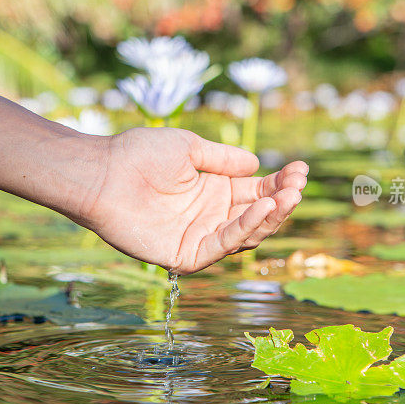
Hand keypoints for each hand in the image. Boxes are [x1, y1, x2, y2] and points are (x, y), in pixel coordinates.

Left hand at [80, 127, 307, 273]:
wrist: (103, 173)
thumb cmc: (140, 155)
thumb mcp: (190, 148)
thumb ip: (224, 159)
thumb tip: (257, 164)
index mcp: (214, 190)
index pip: (257, 191)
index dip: (280, 182)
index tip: (301, 169)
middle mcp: (211, 216)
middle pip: (257, 215)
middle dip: (281, 200)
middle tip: (298, 184)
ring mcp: (199, 237)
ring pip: (246, 234)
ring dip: (269, 216)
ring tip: (287, 196)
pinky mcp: (185, 256)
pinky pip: (221, 246)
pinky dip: (244, 229)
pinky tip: (262, 209)